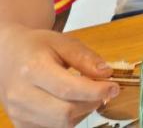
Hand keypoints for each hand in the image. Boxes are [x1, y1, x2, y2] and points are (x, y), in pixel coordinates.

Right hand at [0, 23, 118, 127]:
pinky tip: (72, 103)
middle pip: (64, 113)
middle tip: (103, 91)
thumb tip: (107, 73)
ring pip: (60, 125)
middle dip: (91, 103)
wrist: (7, 56)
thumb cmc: (37, 47)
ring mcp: (18, 114)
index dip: (95, 91)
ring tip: (87, 95)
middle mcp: (21, 95)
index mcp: (33, 69)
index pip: (68, 88)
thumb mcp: (63, 42)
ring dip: (82, 112)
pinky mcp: (20, 124)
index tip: (114, 87)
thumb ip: (85, 57)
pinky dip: (69, 120)